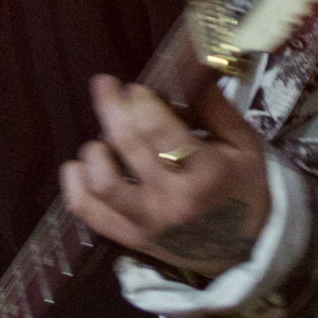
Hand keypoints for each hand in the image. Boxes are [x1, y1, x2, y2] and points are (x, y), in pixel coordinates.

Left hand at [60, 74, 269, 277]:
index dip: (139, 100)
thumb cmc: (241, 187)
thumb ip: (212, 106)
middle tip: (105, 86)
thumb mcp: (242, 144)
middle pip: (127, 144)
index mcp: (207, 174)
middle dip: (111, 107)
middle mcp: (175, 201)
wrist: (243, 249)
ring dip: (94, 152)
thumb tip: (182, 68)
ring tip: (103, 143)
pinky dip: (75, 184)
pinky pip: (87, 211)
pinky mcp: (129, 238)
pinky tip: (81, 166)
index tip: (135, 88)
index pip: (159, 129)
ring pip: (101, 183)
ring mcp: (148, 224)